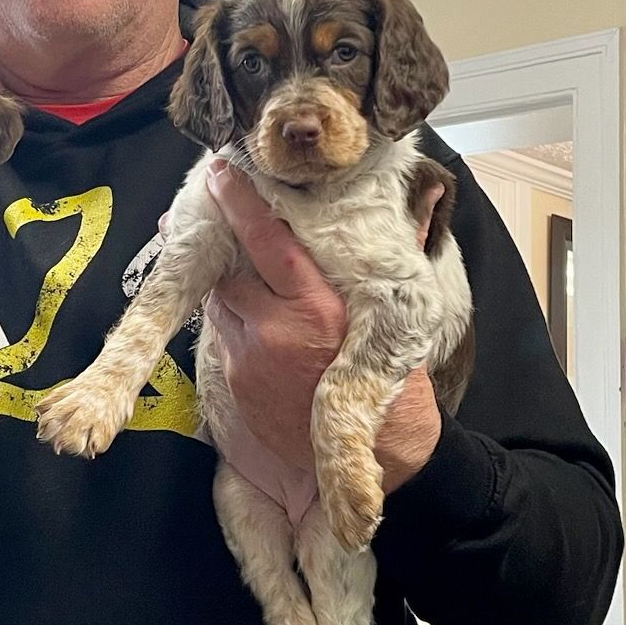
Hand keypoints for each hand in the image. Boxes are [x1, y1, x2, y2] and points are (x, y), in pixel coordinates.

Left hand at [203, 162, 442, 494]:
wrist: (378, 449)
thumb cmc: (390, 375)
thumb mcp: (388, 311)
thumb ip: (382, 254)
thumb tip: (411, 197)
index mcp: (317, 305)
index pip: (266, 240)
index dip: (239, 203)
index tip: (220, 175)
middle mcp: (276, 330)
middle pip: (229, 270)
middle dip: (224, 247)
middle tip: (215, 218)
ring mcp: (249, 358)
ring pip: (220, 302)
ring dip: (228, 285)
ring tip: (239, 271)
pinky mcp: (235, 382)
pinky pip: (222, 337)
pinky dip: (233, 321)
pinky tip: (251, 318)